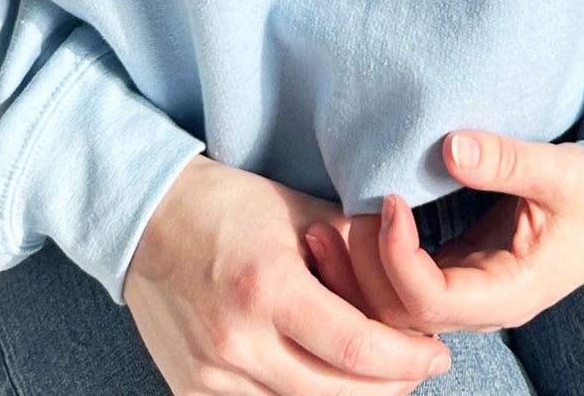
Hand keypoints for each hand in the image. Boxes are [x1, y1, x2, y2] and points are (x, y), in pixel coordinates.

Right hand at [123, 153, 455, 395]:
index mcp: (267, 287)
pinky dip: (297, 395)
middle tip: (416, 365)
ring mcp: (209, 375)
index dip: (407, 359)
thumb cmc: (227, 205)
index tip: (437, 355)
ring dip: (345, 393)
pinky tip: (319, 372)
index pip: (356, 349)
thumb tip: (411, 270)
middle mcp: (237, 341)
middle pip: (335, 392)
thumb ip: (354, 244)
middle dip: (389, 384)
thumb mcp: (298, 210)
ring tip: (372, 368)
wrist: (146, 217)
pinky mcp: (191, 392)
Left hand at [307, 131, 583, 336]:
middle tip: (334, 213)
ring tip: (322, 223)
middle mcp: (481, 306)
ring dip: (356, 272)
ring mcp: (467, 294)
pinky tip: (351, 224)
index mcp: (508, 294)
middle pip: (399, 315)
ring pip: (393, 308)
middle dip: (359, 271)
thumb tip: (451, 146)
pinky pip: (402, 285)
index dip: (398, 256)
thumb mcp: (562, 171)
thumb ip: (509, 161)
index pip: (430, 300)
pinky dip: (371, 262)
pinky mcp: (458, 273)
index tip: (391, 198)